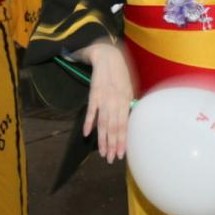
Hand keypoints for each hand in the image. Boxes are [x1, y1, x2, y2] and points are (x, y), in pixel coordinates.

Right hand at [82, 42, 133, 161]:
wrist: (107, 55)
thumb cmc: (119, 72)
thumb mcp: (128, 88)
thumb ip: (126, 104)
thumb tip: (126, 120)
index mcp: (126, 101)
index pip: (124, 125)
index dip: (122, 141)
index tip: (121, 154)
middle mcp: (116, 101)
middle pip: (114, 128)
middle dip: (113, 145)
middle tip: (111, 159)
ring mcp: (105, 98)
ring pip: (104, 123)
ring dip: (102, 139)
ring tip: (102, 152)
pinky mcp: (94, 93)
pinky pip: (91, 110)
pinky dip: (88, 122)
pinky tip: (86, 133)